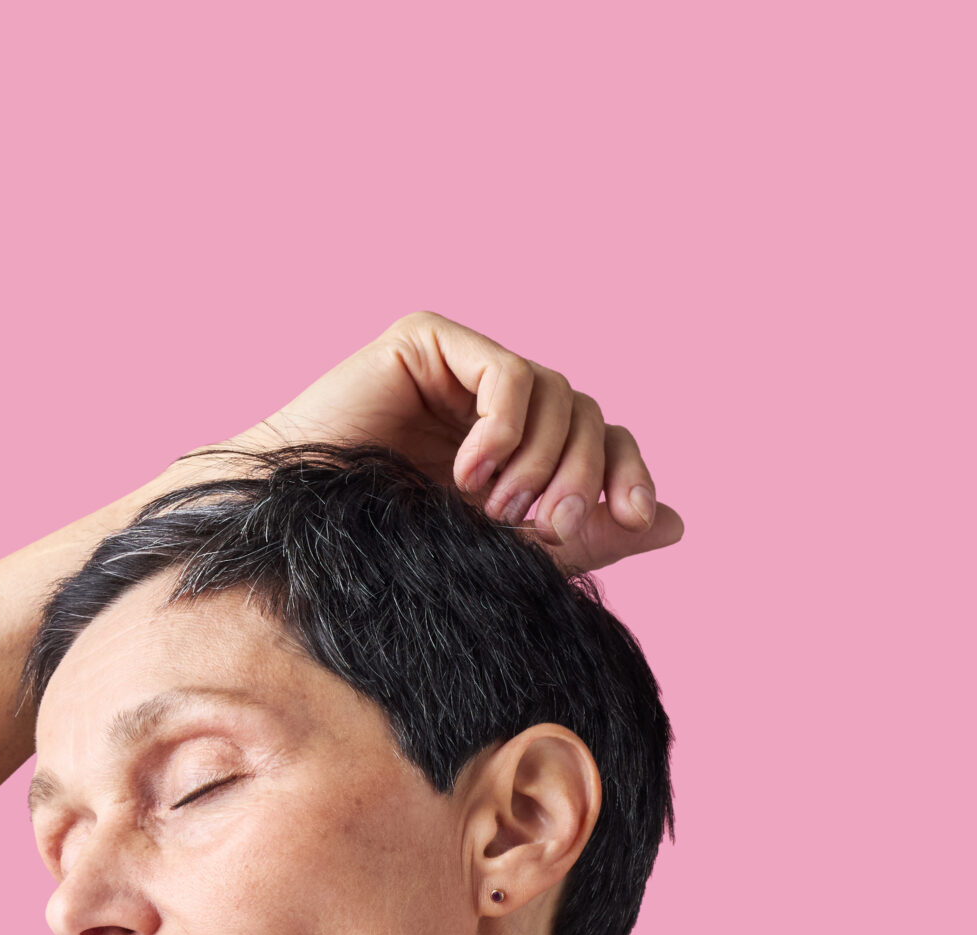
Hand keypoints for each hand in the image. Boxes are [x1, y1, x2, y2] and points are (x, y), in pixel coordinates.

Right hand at [242, 311, 684, 572]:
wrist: (301, 536)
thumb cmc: (389, 548)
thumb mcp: (507, 550)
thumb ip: (588, 536)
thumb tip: (674, 523)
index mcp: (515, 442)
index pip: (601, 436)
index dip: (626, 472)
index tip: (632, 518)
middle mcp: (493, 396)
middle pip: (587, 413)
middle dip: (577, 476)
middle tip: (544, 528)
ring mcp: (461, 365)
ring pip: (558, 393)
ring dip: (539, 461)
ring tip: (493, 509)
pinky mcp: (428, 341)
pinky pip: (509, 374)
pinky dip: (505, 429)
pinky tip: (469, 474)